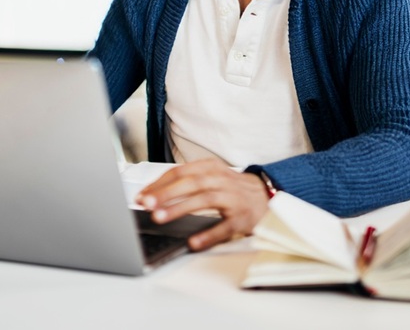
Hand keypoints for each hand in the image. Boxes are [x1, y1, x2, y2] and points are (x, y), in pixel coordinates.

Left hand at [135, 159, 271, 250]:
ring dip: (180, 208)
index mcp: (210, 168)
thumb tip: (153, 194)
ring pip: (204, 200)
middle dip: (166, 193)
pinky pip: (224, 227)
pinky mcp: (242, 218)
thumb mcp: (211, 176)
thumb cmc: (231, 188)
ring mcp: (233, 199)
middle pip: (190, 183)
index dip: (159, 183)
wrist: (267, 196)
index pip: (180, 172)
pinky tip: (193, 241)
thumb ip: (185, 182)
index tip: (142, 195)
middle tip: (146, 203)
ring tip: (160, 217)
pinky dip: (208, 233)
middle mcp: (221, 180)